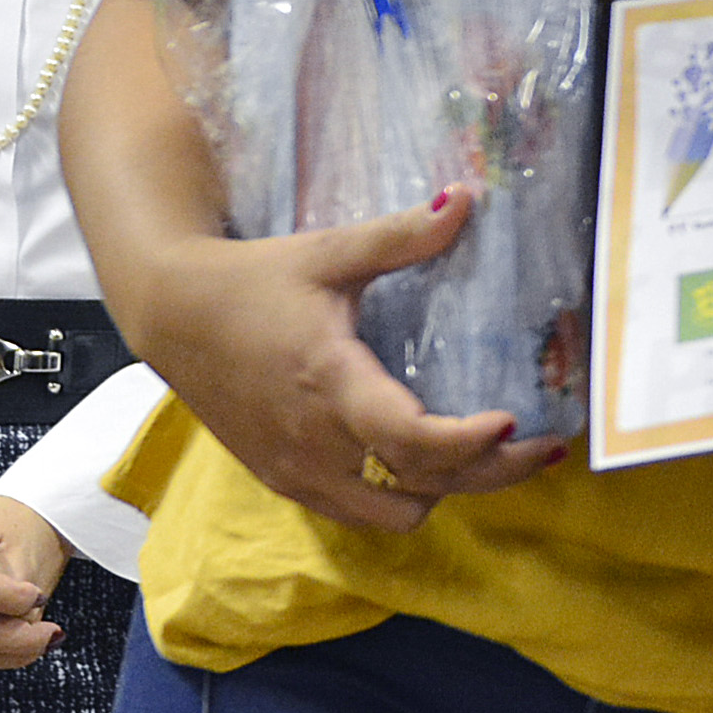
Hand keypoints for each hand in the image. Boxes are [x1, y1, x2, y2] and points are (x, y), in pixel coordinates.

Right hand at [126, 187, 557, 532]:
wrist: (170, 315)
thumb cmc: (253, 281)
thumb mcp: (329, 253)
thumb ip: (402, 235)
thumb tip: (468, 198)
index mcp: (330, 383)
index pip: (412, 441)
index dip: (470, 443)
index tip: (516, 421)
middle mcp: (316, 444)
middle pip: (423, 488)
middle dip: (490, 473)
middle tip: (542, 445)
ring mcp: (299, 472)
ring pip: (395, 515)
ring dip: (444, 490)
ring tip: (485, 452)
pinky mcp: (286, 483)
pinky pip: (361, 513)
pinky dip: (402, 496)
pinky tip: (428, 460)